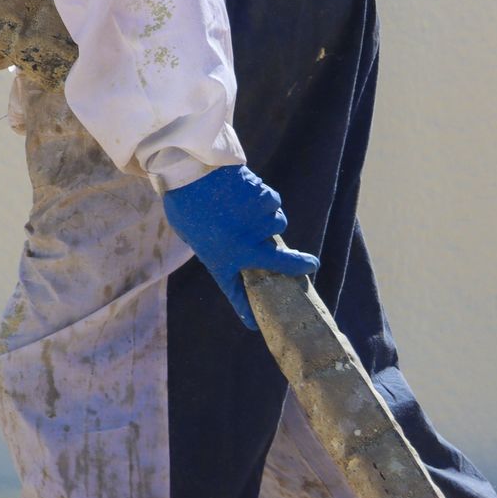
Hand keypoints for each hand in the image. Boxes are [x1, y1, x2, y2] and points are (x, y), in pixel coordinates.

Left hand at [162, 165, 319, 329]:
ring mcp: (259, 224)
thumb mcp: (195, 235)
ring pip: (278, 224)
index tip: (254, 326)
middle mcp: (247, 247)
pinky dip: (264, 199)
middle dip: (300, 265)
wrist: (187, 171)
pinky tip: (246, 192)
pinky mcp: (265, 200)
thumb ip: (220, 246)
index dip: (245, 311)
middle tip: (310, 264)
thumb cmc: (186, 204)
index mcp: (222, 259)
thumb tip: (240, 249)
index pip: (236, 292)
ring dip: (267, 219)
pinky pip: (273, 203)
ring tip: (244, 207)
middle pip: (284, 262)